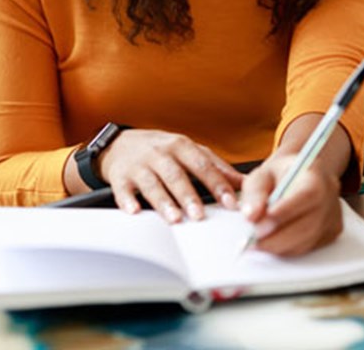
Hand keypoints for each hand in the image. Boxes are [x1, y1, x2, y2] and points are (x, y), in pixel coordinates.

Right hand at [97, 129, 244, 222]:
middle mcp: (161, 154)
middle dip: (189, 196)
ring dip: (163, 202)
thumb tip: (244, 183)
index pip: (203, 166)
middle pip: (177, 175)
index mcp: (182, 147)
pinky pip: (123, 190)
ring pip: (152, 184)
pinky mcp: (120, 176)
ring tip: (174, 218)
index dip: (217, 185)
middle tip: (200, 215)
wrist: (121, 144)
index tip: (230, 202)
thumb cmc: (162, 150)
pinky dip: (127, 201)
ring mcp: (139, 165)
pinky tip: (134, 211)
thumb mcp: (190, 151)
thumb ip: (216, 167)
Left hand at [238, 151, 343, 255]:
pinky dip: (287, 249)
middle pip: (307, 225)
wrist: (303, 176)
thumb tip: (251, 217)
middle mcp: (330, 198)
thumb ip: (255, 194)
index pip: (307, 196)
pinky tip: (273, 242)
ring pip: (306, 241)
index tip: (258, 225)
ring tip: (257, 243)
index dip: (284, 213)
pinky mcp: (332, 233)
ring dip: (278, 246)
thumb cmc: (281, 174)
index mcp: (316, 177)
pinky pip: (308, 247)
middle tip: (250, 241)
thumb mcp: (262, 175)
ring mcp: (333, 218)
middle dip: (275, 238)